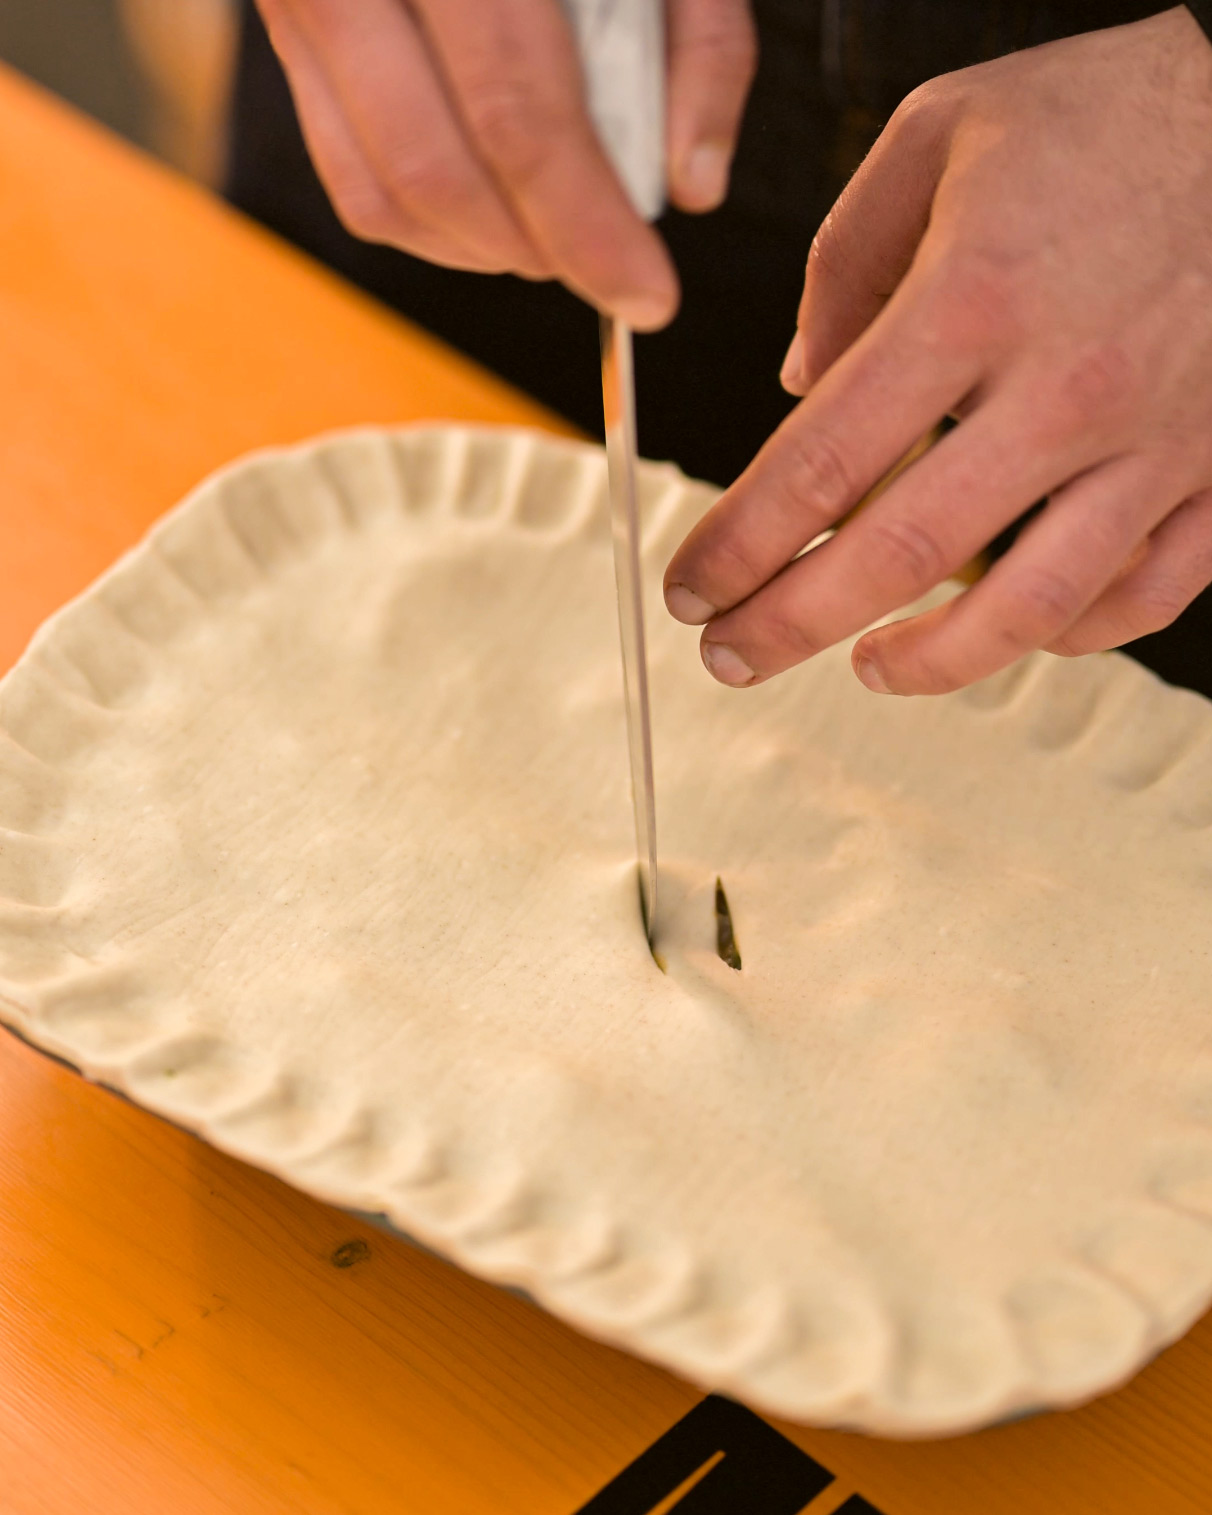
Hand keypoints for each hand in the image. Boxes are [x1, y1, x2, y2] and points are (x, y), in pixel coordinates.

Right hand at [255, 0, 755, 328]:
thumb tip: (693, 187)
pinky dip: (429, 223)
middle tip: (606, 272)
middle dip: (536, 251)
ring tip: (553, 234)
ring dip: (480, 249)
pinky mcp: (286, 30)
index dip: (586, 227)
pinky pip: (348, 174)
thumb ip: (700, 41)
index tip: (648, 295)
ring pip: (381, 193)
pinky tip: (493, 206)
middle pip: (436, 171)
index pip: (516, 113)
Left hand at [664, 7, 1211, 693]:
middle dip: (790, 623)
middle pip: (900, 555)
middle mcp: (1064, 388)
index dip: (738, 544)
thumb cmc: (1112, 115)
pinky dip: (1064, 636)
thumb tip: (798, 381)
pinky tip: (1003, 632)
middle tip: (731, 652)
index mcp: (975, 300)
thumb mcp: (942, 134)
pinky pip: (1141, 597)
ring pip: (1027, 608)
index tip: (693, 584)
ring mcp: (1153, 441)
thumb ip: (847, 260)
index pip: (821, 463)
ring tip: (863, 667)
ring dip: (926, 663)